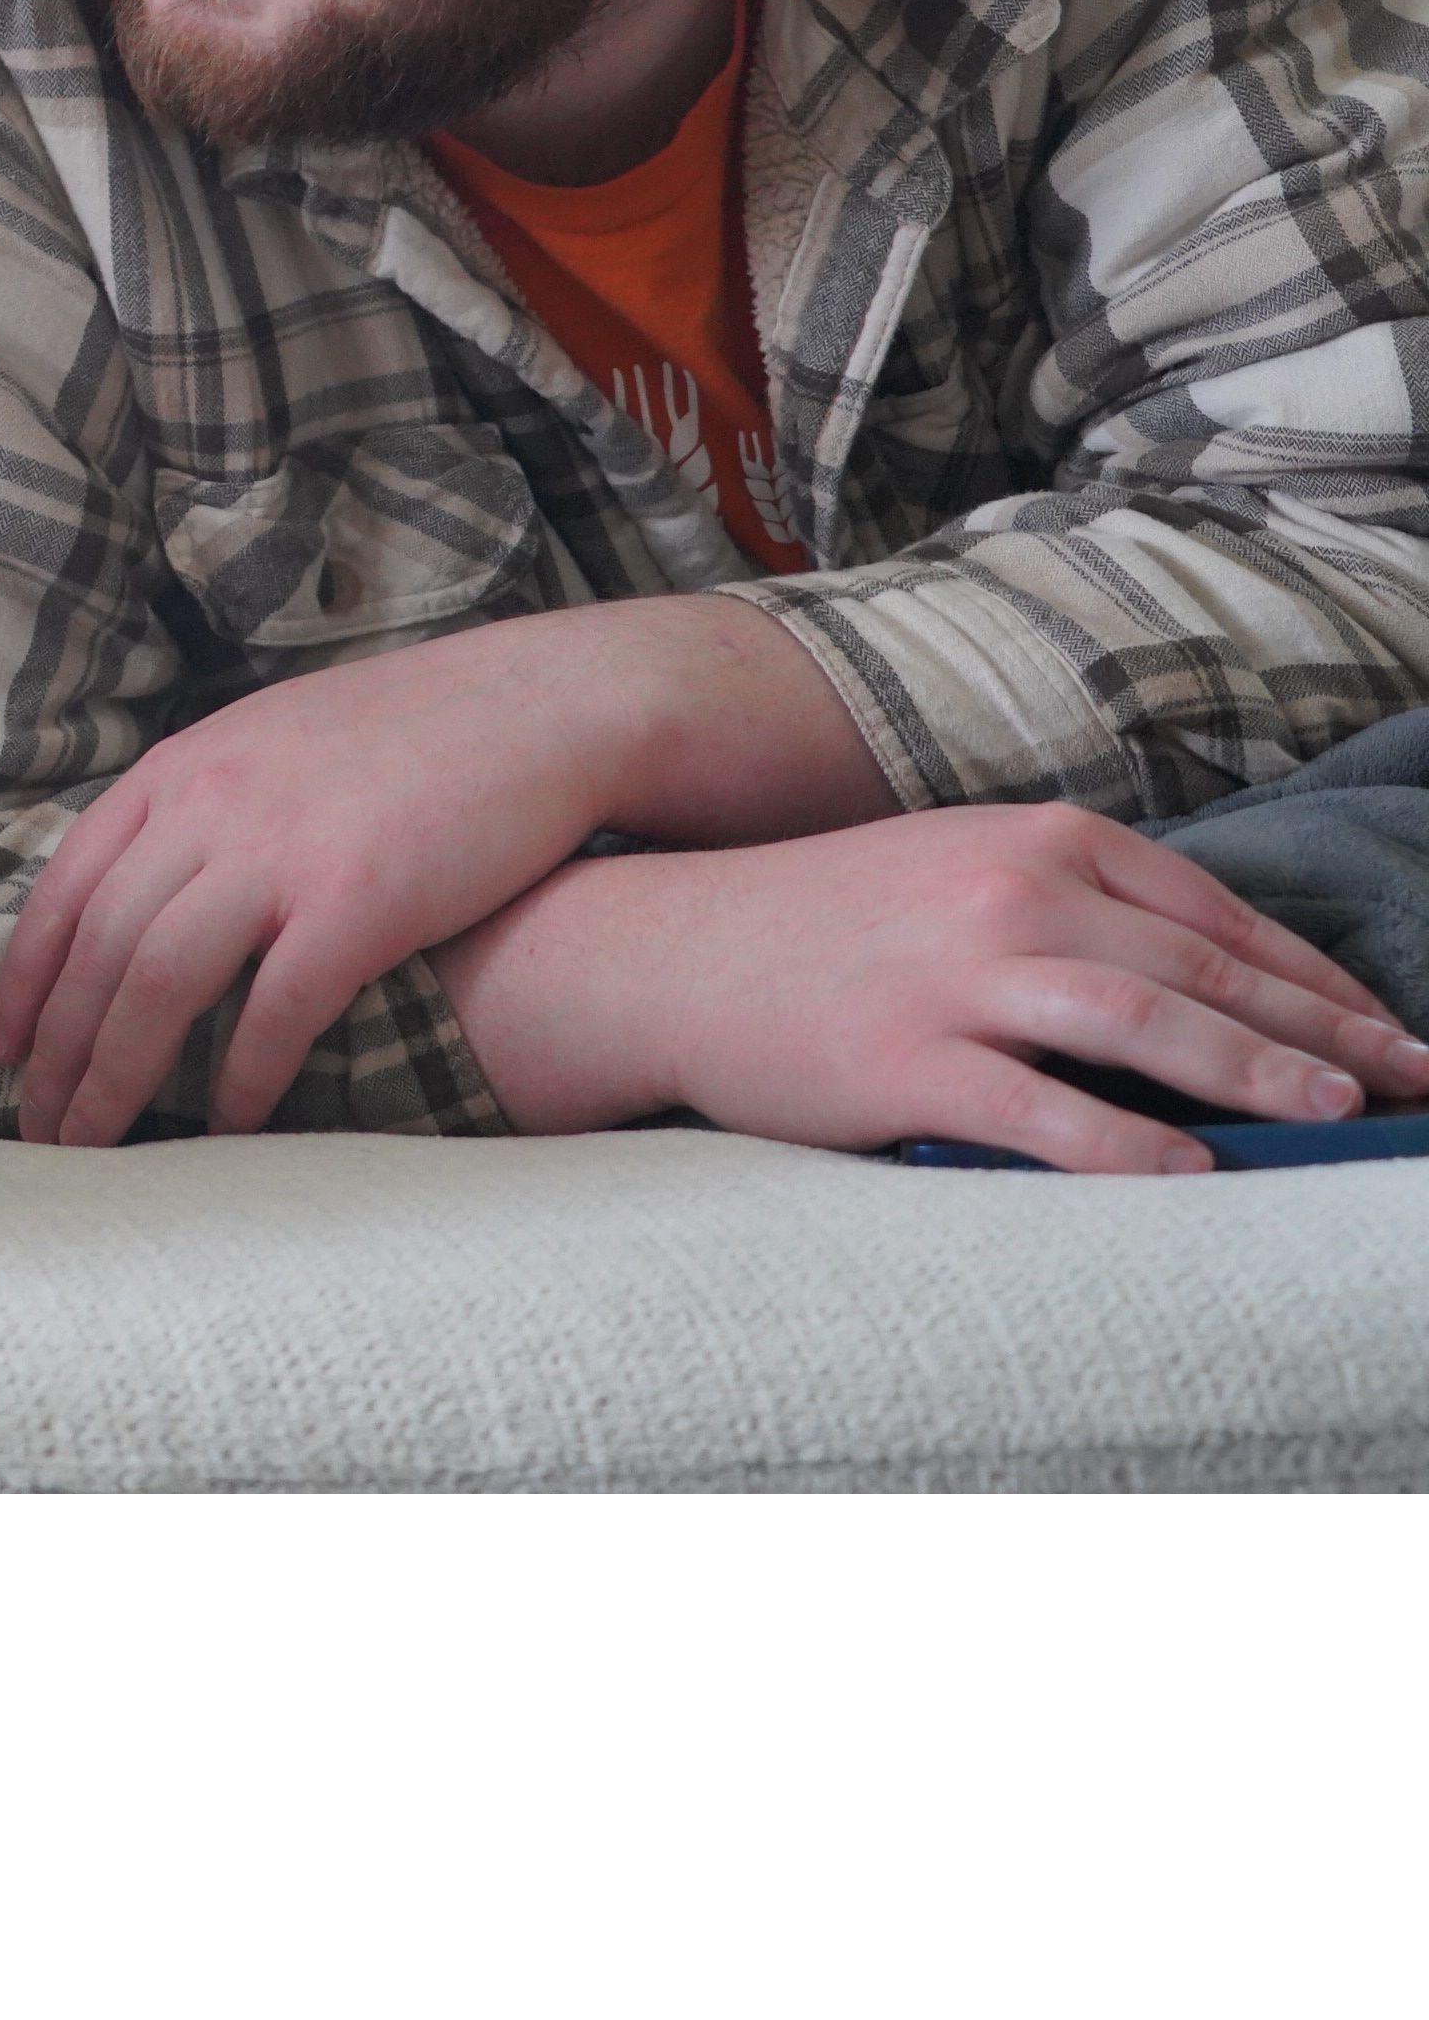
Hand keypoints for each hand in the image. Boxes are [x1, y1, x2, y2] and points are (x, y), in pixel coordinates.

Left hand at [0, 626, 648, 1145]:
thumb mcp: (269, 740)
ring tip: (100, 1149)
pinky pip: (274, 1011)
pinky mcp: (359, 901)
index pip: (64, 887)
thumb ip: (197, 804)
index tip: (10, 1054)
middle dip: (59, 1054)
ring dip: (117, 1078)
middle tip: (40, 1134)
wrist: (538, 704)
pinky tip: (229, 1130)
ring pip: (158, 984)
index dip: (27, 981)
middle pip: (100, 949)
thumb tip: (139, 885)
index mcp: (180, 769)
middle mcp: (210, 805)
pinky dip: (241, 1079)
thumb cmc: (410, 734)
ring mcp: (281, 851)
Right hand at [436, 801, 1428, 1169]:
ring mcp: (957, 977)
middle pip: (1202, 970)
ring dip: (1257, 1075)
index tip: (1387, 1031)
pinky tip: (1195, 1177)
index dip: (1316, 978)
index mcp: (1032, 842)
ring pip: (1145, 1026)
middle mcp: (1008, 895)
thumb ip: (1070, 906)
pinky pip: (1043, 1112)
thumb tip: (1205, 984)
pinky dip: (1131, 1148)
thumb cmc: (822, 924)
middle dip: (1323, 1031)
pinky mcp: (907, 1060)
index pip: (1212, 915)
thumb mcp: (954, 873)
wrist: (665, 950)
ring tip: (1334, 1115)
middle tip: (1412, 1079)